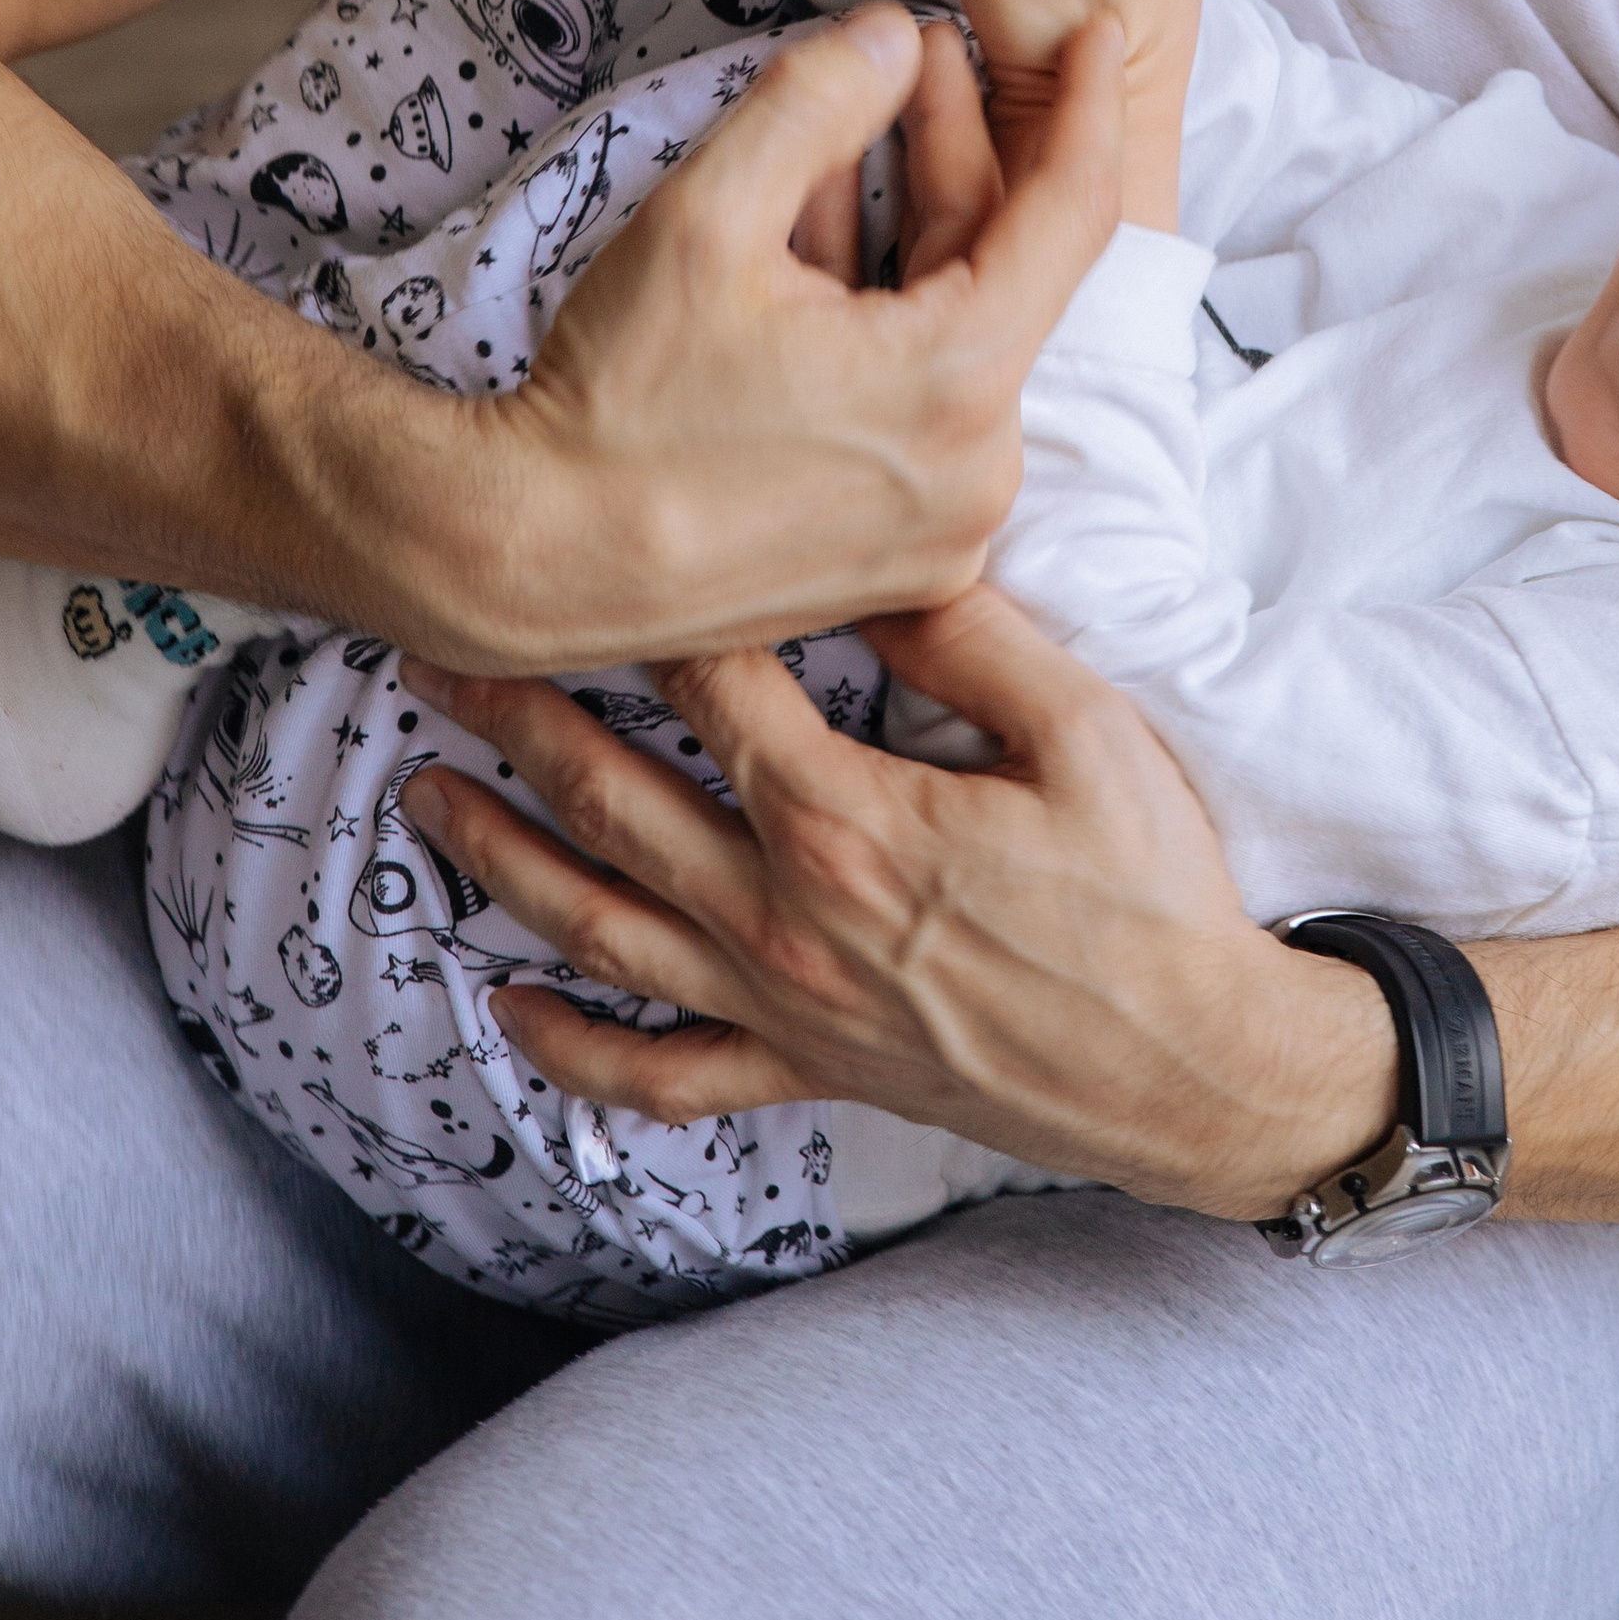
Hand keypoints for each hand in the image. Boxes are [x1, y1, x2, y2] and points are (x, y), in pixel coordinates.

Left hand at [394, 584, 1397, 1217]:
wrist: (1193, 1070)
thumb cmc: (1151, 894)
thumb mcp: (1086, 732)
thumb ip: (974, 641)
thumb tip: (886, 558)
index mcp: (848, 818)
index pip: (711, 687)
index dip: (642, 610)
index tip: (579, 544)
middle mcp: (787, 915)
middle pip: (617, 799)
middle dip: (517, 719)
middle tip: (435, 655)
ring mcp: (787, 1006)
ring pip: (605, 927)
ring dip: (505, 860)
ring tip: (425, 798)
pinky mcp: (811, 1072)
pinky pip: (665, 1075)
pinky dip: (576, 1052)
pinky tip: (512, 1012)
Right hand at [418, 1, 1124, 668]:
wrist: (532, 556)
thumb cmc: (613, 395)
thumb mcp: (706, 216)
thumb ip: (815, 103)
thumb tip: (897, 33)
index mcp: (955, 386)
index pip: (1070, 217)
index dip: (1087, 109)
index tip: (1095, 34)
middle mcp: (978, 472)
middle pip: (1003, 276)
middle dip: (962, 154)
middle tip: (926, 53)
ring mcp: (946, 530)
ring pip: (960, 340)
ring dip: (914, 235)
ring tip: (855, 133)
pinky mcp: (904, 562)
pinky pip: (926, 411)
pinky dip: (892, 324)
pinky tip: (828, 239)